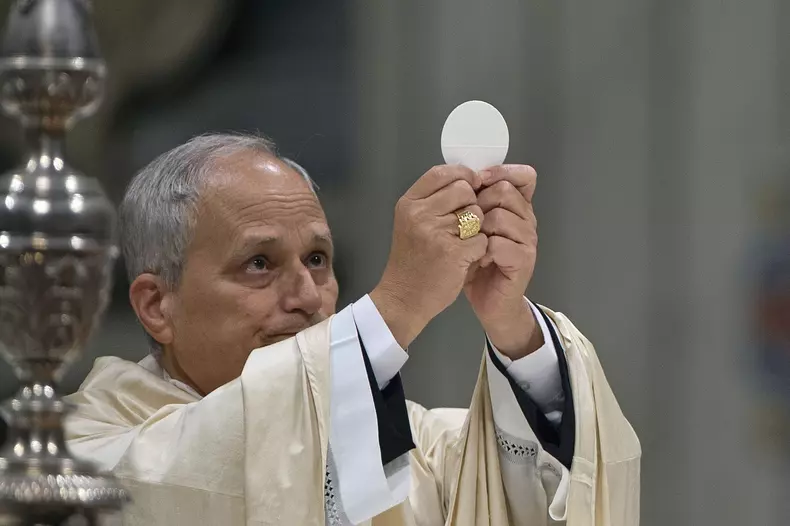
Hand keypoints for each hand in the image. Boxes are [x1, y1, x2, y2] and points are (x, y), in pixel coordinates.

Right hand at [371, 165, 487, 347]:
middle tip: (463, 225)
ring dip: (477, 228)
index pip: (442, 172)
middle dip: (472, 204)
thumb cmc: (411, 260)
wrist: (403, 298)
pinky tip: (467, 258)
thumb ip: (434, 200)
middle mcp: (420, 214)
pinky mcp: (454, 252)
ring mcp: (436, 233)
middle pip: (464, 190)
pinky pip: (482, 239)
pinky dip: (480, 250)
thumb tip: (468, 180)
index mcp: (409, 203)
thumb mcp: (412, 222)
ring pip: (477, 213)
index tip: (471, 187)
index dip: (463, 176)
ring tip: (463, 243)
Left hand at [464, 165, 542, 358]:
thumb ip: (473, 203)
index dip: (500, 172)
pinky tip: (476, 259)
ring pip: (500, 216)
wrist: (489, 303)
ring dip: (477, 229)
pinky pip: (499, 243)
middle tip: (466, 224)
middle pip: (505, 191)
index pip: (523, 176)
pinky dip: (481, 250)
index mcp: (517, 207)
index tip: (477, 181)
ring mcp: (528, 240)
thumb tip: (460, 177)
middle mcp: (527, 219)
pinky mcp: (524, 261)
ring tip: (470, 244)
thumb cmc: (477, 263)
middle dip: (478, 203)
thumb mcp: (472, 229)